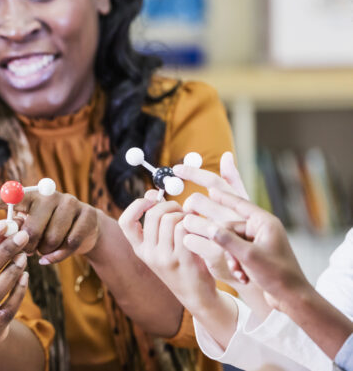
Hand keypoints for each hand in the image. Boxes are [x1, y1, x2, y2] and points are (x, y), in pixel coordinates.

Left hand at [0, 190, 100, 263]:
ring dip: (46, 251)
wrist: (84, 230)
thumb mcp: (31, 224)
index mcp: (32, 196)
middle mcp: (50, 195)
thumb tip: (4, 233)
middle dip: (28, 246)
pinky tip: (53, 256)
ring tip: (44, 249)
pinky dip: (60, 256)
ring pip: (52, 239)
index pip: (13, 196)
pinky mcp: (88, 215)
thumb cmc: (48, 228)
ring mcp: (71, 203)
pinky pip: (71, 244)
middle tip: (28, 251)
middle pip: (33, 228)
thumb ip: (18, 226)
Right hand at [118, 191, 220, 311]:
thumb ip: (157, 223)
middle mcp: (148, 254)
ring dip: (184, 215)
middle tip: (182, 210)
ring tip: (192, 222)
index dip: (137, 205)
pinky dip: (193, 224)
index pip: (125, 222)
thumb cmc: (182, 264)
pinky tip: (199, 230)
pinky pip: (184, 230)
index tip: (151, 199)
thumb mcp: (162, 246)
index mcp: (140, 249)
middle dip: (171, 205)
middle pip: (154, 215)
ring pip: (170, 220)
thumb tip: (152, 194)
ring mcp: (164, 258)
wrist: (197, 295)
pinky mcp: (182, 261)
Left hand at [175, 152, 249, 278]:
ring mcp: (226, 236)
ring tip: (198, 233)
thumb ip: (233, 183)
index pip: (214, 182)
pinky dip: (188, 240)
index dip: (193, 172)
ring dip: (188, 224)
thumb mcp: (242, 210)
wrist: (257, 276)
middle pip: (197, 200)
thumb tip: (227, 155)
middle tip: (190, 213)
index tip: (175, 168)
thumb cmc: (246, 238)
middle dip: (189, 206)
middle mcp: (235, 218)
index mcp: (240, 206)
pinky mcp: (217, 254)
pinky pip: (189, 239)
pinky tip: (194, 244)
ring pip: (190, 220)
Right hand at [183, 189, 310, 310]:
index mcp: (265, 223)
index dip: (224, 197)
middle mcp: (263, 230)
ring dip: (232, 258)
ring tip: (240, 272)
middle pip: (232, 229)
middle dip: (228, 247)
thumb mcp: (248, 256)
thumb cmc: (276, 275)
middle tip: (232, 262)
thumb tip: (209, 227)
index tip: (211, 190)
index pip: (241, 205)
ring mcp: (260, 242)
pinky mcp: (258, 254)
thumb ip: (226, 240)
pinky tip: (243, 277)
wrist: (291, 297)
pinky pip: (238, 253)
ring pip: (232, 243)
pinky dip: (237, 264)